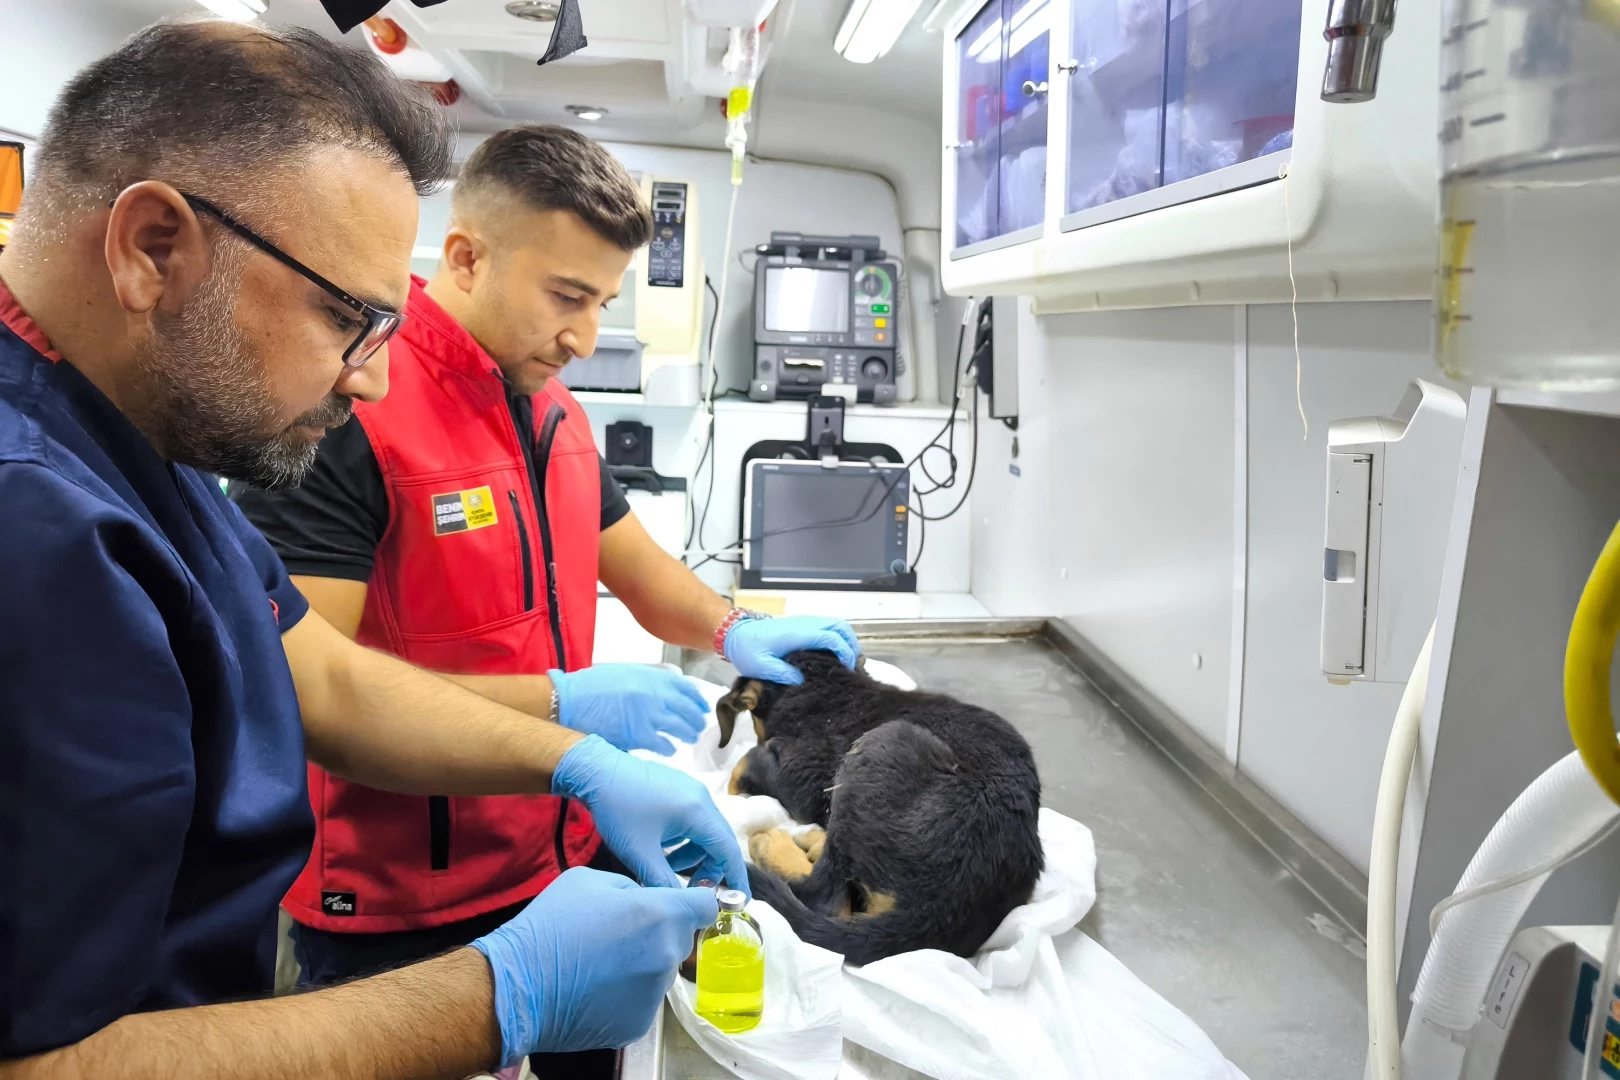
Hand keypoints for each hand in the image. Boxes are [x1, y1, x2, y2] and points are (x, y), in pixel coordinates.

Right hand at [471, 867, 717, 1061]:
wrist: (517, 986)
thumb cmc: (550, 927)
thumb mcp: (590, 880)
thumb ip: (632, 887)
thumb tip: (646, 898)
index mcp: (659, 915)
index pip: (705, 907)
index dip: (693, 903)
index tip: (681, 906)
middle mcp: (665, 955)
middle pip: (681, 940)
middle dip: (660, 934)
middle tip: (621, 935)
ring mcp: (655, 994)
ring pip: (662, 971)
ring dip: (643, 965)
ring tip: (602, 963)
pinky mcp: (640, 1023)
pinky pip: (644, 1000)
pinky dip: (628, 994)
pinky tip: (597, 987)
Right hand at [550, 664, 707, 754]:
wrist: (571, 702)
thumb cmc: (593, 686)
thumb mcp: (625, 672)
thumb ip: (648, 679)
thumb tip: (666, 687)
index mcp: (652, 676)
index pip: (686, 688)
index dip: (697, 699)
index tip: (703, 706)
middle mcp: (656, 694)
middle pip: (687, 709)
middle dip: (696, 719)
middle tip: (699, 726)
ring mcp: (649, 715)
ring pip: (680, 728)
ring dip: (688, 734)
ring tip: (690, 738)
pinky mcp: (639, 735)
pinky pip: (663, 744)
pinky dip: (669, 748)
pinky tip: (671, 750)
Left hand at [553, 734, 749, 895]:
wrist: (596, 770)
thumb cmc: (617, 810)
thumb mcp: (639, 853)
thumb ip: (662, 882)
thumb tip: (679, 905)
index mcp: (697, 812)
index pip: (728, 851)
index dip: (736, 878)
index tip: (740, 900)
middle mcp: (701, 798)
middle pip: (720, 841)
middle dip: (711, 868)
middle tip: (693, 889)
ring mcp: (691, 790)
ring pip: (705, 831)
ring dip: (693, 854)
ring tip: (666, 867)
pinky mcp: (679, 788)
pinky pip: (693, 819)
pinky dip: (685, 839)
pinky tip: (661, 848)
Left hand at [724, 615, 859, 684]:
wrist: (736, 634)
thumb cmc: (748, 651)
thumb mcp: (761, 667)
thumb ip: (783, 673)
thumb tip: (803, 681)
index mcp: (798, 634)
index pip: (831, 637)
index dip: (844, 653)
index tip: (846, 671)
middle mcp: (805, 624)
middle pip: (840, 626)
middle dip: (851, 645)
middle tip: (851, 667)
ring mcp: (805, 622)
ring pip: (836, 624)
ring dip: (846, 641)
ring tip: (846, 663)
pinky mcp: (803, 625)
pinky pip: (828, 627)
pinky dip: (838, 639)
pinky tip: (834, 657)